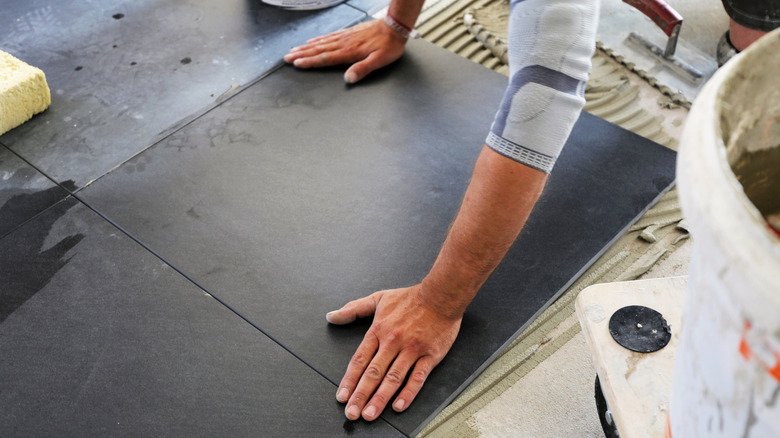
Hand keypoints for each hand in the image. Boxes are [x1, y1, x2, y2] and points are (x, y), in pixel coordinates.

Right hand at [284, 20, 406, 83]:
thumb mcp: (379, 61)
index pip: (325, 58)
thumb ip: (363, 69)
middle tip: (287, 57)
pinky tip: (312, 40)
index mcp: (349, 52)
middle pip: (318, 50)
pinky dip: (318, 39)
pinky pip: (329, 36)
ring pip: (321, 42)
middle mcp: (344, 43)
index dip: (310, 62)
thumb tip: (348, 79)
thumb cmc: (389, 45)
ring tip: (294, 49)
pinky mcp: (348, 32)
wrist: (394, 27)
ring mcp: (345, 37)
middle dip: (302, 54)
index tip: (297, 63)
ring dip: (306, 47)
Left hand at [326, 285, 461, 420]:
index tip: (342, 396)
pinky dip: (408, 393)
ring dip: (380, 398)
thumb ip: (353, 309)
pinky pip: (417, 377)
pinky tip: (398, 406)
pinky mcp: (430, 355)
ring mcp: (412, 349)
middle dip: (360, 395)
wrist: (441, 295)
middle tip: (351, 413)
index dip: (349, 380)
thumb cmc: (411, 298)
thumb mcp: (378, 299)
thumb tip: (332, 316)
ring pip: (393, 378)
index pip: (360, 360)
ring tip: (370, 414)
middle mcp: (393, 341)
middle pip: (373, 373)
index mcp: (379, 330)